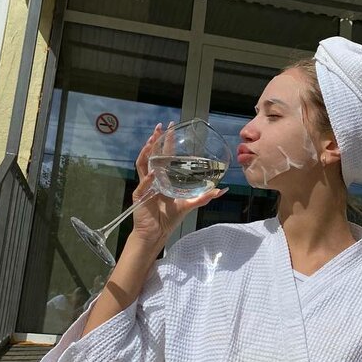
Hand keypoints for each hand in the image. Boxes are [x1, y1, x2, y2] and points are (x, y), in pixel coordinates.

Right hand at [130, 122, 227, 248]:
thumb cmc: (169, 218)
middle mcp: (153, 178)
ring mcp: (145, 185)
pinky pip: (143, 184)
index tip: (172, 129)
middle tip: (160, 127)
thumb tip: (222, 190)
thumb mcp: (189, 204)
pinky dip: (148, 178)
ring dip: (147, 152)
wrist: (156, 233)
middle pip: (153, 155)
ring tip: (151, 141)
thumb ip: (204, 197)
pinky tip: (154, 172)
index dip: (167, 142)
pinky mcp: (139, 195)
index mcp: (164, 177)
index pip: (164, 155)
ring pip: (143, 164)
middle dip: (156, 140)